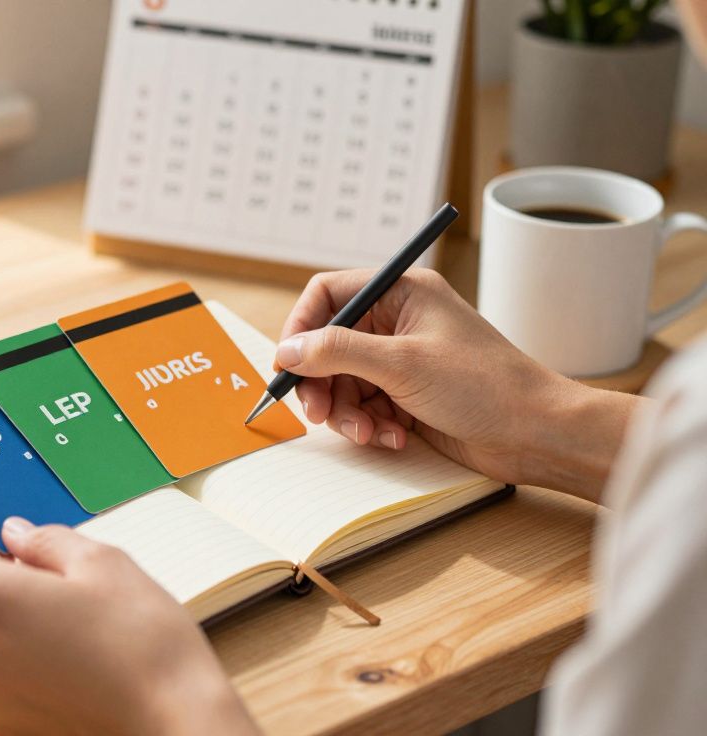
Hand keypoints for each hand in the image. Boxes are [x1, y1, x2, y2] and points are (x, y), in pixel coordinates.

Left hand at [0, 511, 259, 735]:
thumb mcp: (101, 562)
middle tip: (45, 565)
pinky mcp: (2, 721)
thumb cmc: (142, 644)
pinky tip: (68, 651)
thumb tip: (18, 534)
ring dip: (8, 616)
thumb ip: (45, 540)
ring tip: (68, 614)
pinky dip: (20, 655)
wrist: (173, 720)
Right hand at [276, 268, 640, 499]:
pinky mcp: (408, 395)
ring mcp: (403, 360)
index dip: (302, 327)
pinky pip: (365, 407)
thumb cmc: (485, 386)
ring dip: (347, 412)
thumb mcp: (402, 363)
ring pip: (343, 382)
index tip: (289, 363)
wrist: (536, 434)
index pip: (329, 294)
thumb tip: (288, 350)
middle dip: (322, 383)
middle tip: (319, 413)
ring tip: (368, 433)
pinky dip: (370, 426)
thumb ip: (338, 352)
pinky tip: (393, 438)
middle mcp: (399, 322)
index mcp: (402, 294)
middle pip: (329, 345)